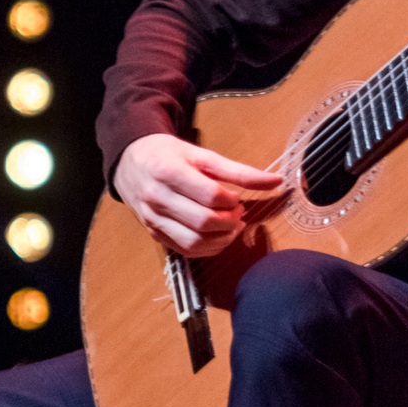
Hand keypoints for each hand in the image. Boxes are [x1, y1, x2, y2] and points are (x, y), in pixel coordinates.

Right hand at [114, 133, 283, 256]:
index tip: (237, 197)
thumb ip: (239, 171)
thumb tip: (276, 181)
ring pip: (194, 242)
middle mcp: (157, 198)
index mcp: (168, 172)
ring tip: (232, 225)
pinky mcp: (154, 233)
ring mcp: (153, 219)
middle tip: (238, 212)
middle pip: (203, 221)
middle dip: (230, 221)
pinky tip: (219, 236)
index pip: (209, 195)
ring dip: (222, 239)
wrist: (131, 162)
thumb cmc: (169, 155)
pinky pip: (186, 250)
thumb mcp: (202, 156)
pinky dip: (209, 248)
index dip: (231, 200)